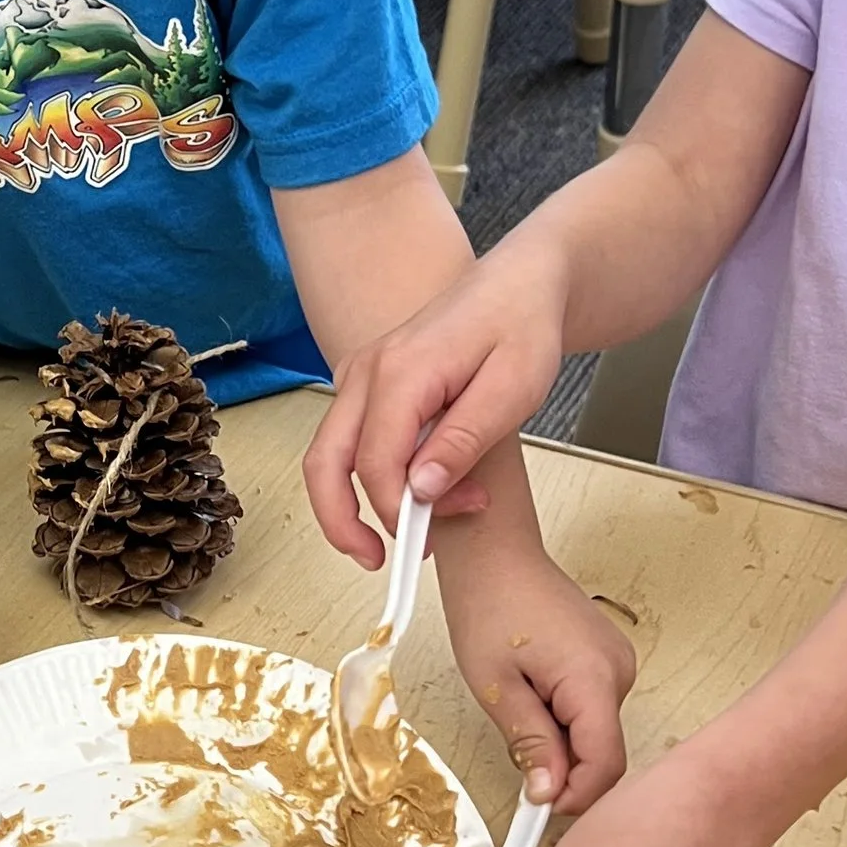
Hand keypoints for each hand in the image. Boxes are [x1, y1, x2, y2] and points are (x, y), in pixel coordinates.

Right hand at [306, 245, 568, 566]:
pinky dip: (363, 477)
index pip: (376, 462)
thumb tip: (422, 489)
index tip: (441, 530)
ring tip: (399, 537)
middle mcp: (367, 370)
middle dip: (343, 522)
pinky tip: (409, 493)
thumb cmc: (522, 327)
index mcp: (401, 371)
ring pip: (327, 454)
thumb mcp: (513, 388)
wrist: (519, 283)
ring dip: (352, 503)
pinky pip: (346, 439)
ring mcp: (360, 375)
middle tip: (381, 563)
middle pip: (324, 462)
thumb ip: (465, 440)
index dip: (403, 509)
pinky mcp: (366, 383)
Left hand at [438, 531, 633, 812]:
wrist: (495, 553)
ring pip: (596, 732)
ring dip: (559, 740)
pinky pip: (591, 708)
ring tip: (517, 706)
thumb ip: (529, 742)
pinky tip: (531, 694)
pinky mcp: (607, 658)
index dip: (576, 796)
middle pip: (602, 751)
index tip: (538, 807)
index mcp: (594, 678)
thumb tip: (548, 792)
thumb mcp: (495, 686)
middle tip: (516, 753)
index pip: (606, 763)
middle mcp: (618, 670)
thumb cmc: (488, 604)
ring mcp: (616, 662)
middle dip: (562, 767)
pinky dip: (564, 718)